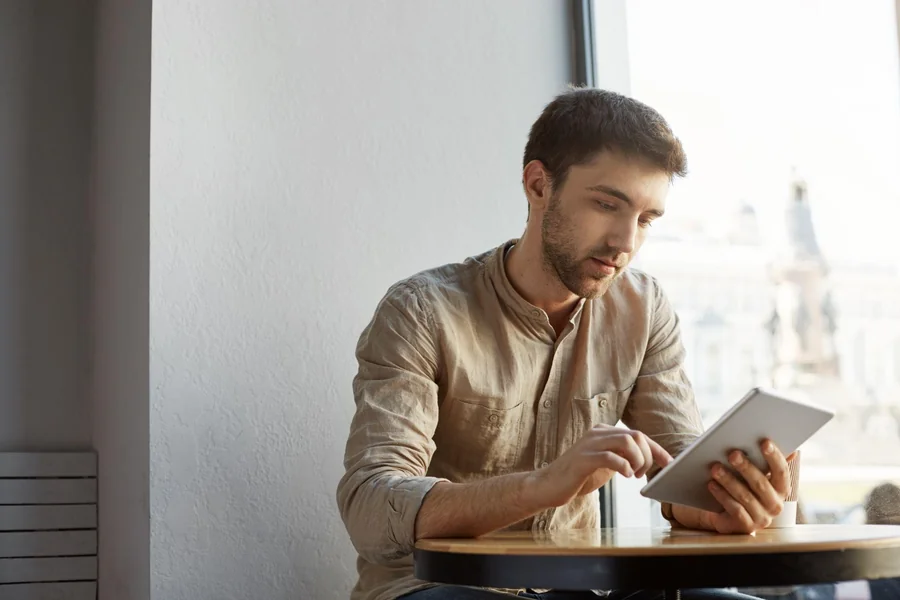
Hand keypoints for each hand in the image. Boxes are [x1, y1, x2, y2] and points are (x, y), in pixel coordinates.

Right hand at [530, 425, 672, 508]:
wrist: (549, 485)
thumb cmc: (578, 477)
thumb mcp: (605, 464)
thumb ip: (622, 457)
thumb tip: (648, 460)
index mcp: (604, 432)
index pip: (638, 435)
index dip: (657, 449)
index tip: (669, 463)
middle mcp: (597, 433)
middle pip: (635, 436)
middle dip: (647, 456)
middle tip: (641, 474)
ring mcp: (589, 444)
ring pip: (626, 441)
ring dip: (638, 460)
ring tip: (633, 475)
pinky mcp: (583, 459)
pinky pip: (610, 456)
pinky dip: (624, 466)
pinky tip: (624, 476)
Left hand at [703, 439, 794, 533]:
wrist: (722, 512)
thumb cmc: (739, 484)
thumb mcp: (750, 471)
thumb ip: (762, 459)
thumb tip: (784, 445)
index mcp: (781, 488)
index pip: (782, 471)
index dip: (774, 456)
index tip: (764, 441)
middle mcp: (775, 505)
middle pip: (761, 483)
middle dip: (746, 467)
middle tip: (732, 453)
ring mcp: (762, 518)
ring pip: (746, 497)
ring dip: (729, 480)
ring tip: (715, 468)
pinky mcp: (746, 527)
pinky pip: (735, 510)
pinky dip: (723, 496)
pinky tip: (712, 485)